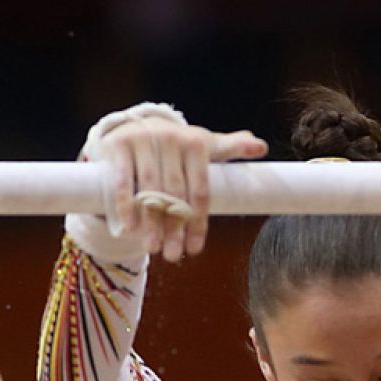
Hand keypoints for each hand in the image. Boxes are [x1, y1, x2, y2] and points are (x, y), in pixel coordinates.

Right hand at [97, 119, 267, 262]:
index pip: (200, 190)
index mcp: (197, 142)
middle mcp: (172, 138)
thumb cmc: (179, 146)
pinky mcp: (119, 144)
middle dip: (174, 228)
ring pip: (149, 189)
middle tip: (171, 255)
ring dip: (151, 222)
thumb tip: (261, 146)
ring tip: (153, 249)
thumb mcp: (205, 147)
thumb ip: (231, 148)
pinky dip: (125, 205)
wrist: (141, 125)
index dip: (198, 223)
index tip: (194, 249)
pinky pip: (122, 180)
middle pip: (175, 193)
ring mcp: (144, 139)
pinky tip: (130, 227)